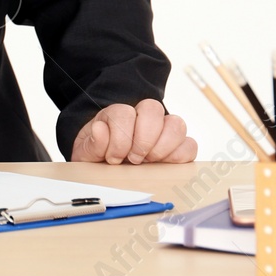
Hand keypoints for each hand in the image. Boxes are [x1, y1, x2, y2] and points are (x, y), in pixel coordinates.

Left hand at [70, 99, 196, 163]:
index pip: (123, 112)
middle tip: (134, 159)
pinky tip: (163, 166)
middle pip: (153, 109)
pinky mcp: (179, 148)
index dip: (119, 136)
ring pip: (176, 124)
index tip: (113, 158)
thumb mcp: (86, 152)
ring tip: (149, 163)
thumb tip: (99, 129)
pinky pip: (190, 146)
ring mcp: (164, 131)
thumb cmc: (99, 156)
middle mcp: (143, 117)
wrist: (108, 166)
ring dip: (163, 146)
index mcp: (118, 115)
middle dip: (143, 138)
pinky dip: (179, 156)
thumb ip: (91, 143)